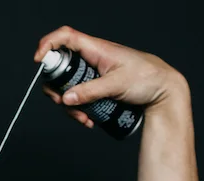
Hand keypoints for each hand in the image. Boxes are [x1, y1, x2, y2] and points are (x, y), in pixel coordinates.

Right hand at [33, 26, 188, 128]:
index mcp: (96, 49)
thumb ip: (90, 91)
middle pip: (61, 67)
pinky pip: (80, 97)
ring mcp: (94, 74)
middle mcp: (92, 59)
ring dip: (69, 104)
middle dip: (56, 87)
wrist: (164, 90)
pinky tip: (89, 120)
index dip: (48, 44)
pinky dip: (80, 110)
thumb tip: (65, 97)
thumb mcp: (116, 85)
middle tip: (61, 101)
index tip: (38, 61)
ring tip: (82, 118)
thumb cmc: (147, 78)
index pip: (65, 37)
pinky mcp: (97, 87)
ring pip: (69, 86)